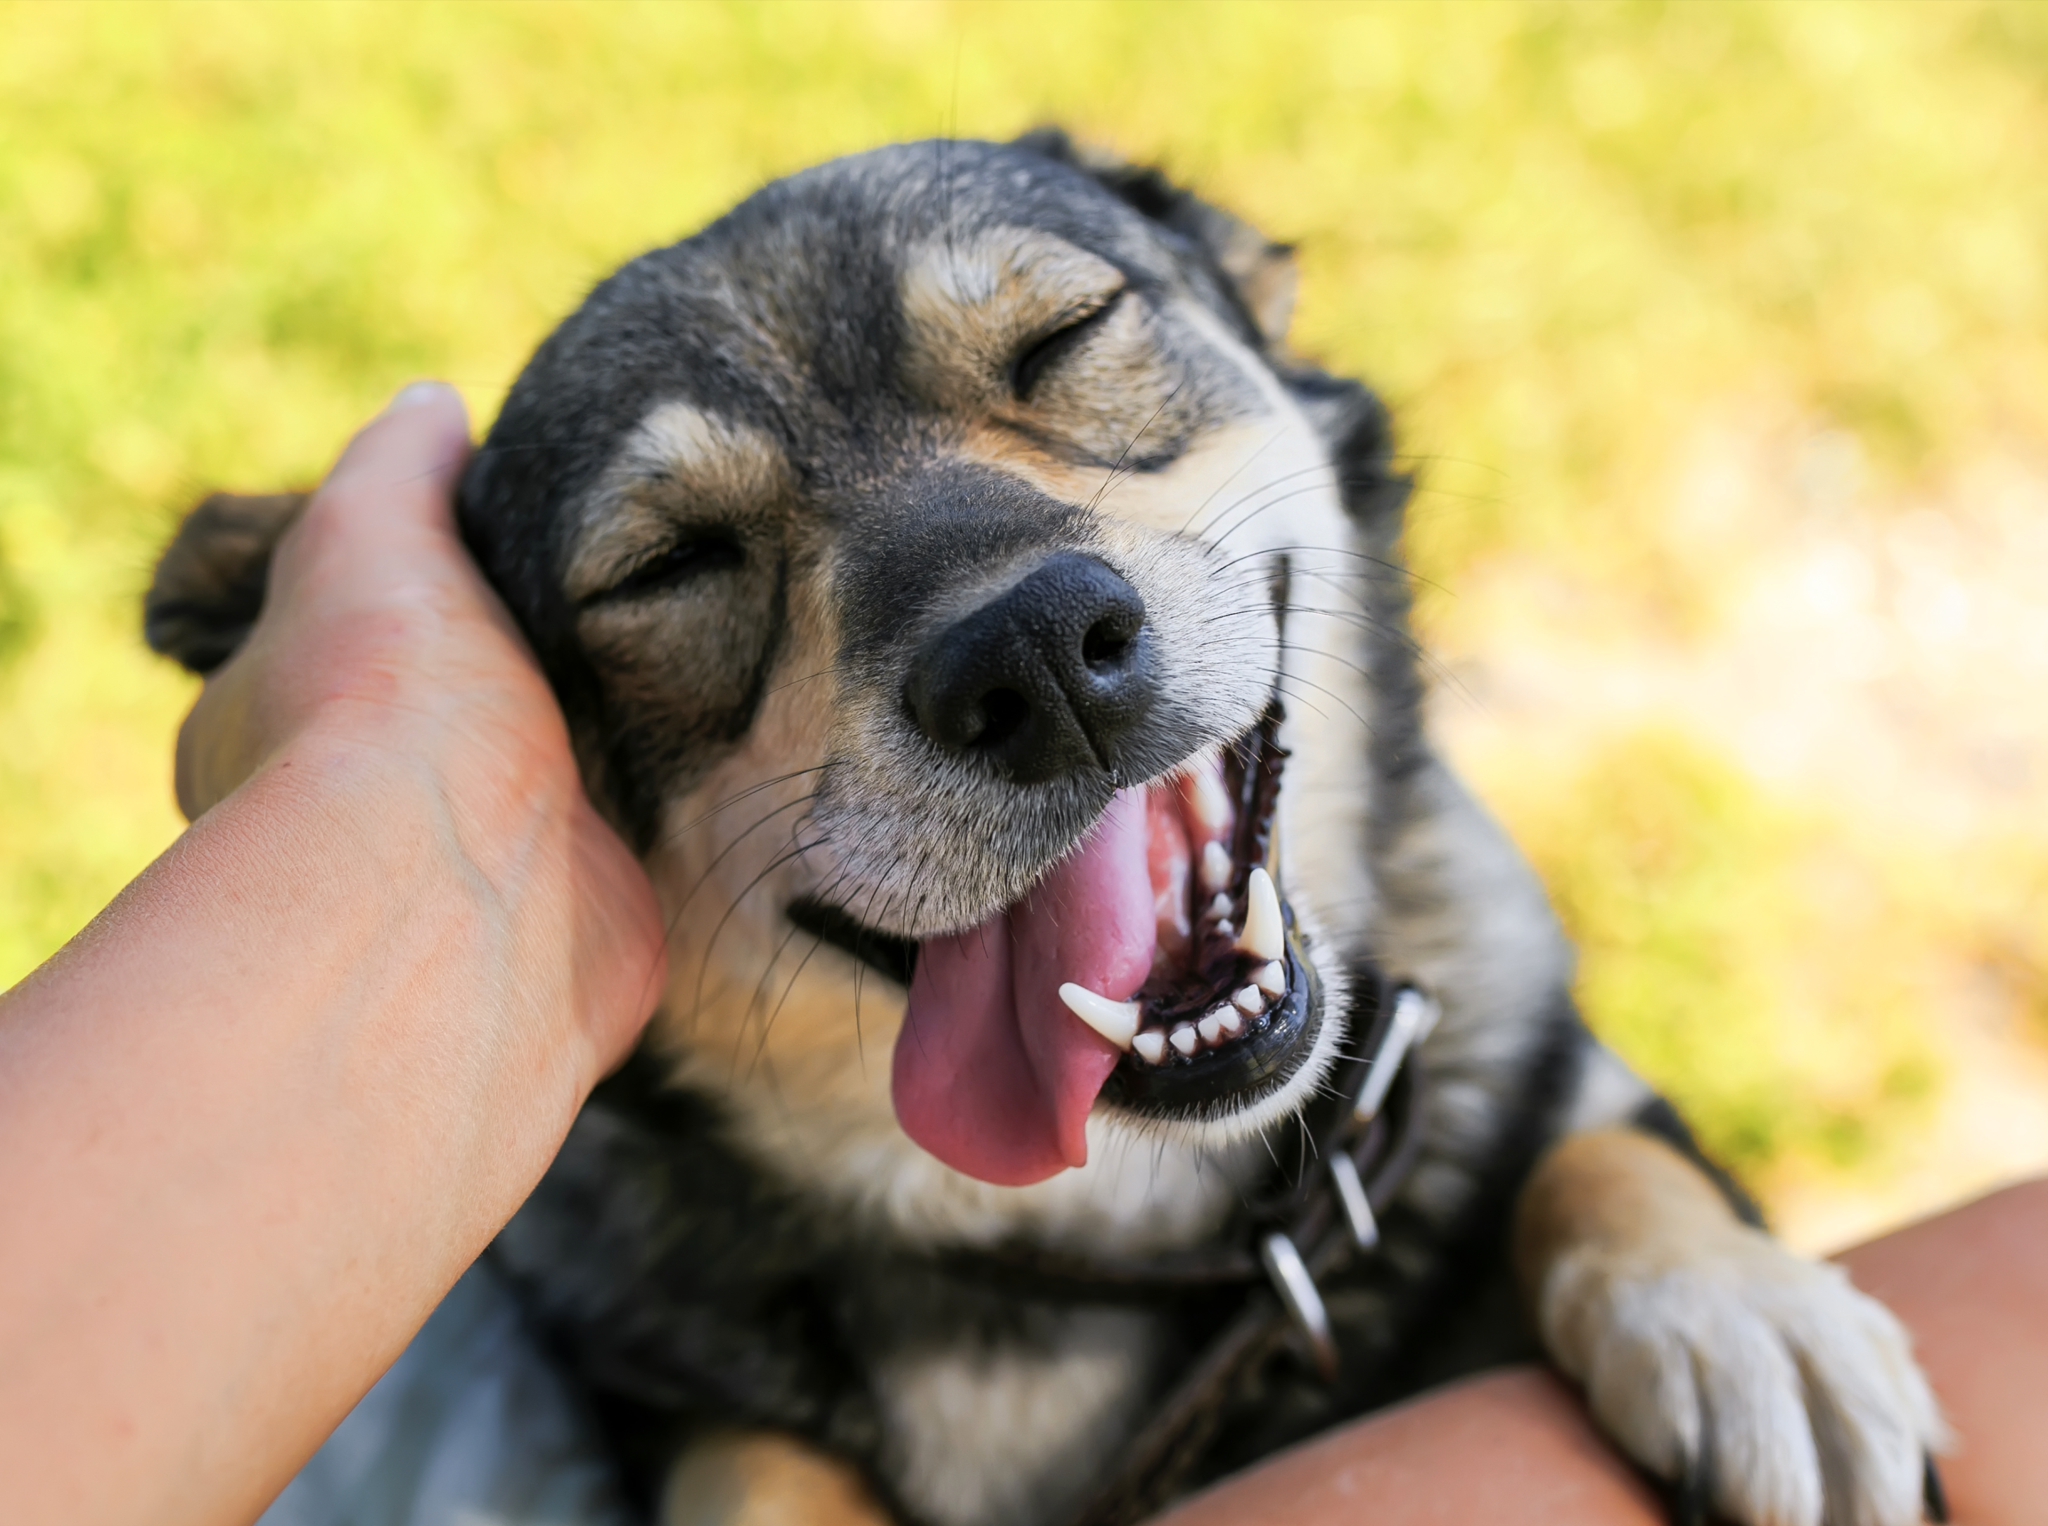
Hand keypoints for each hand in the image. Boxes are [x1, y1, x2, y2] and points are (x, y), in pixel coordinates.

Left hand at [175, 380, 664, 1076]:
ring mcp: (470, 878)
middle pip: (443, 720)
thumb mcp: (369, 530)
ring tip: (688, 654)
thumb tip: (434, 404)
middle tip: (611, 600)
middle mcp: (356, 817)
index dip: (398, 598)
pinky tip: (716, 751)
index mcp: (268, 724)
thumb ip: (399, 464)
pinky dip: (663, 812)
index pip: (327, 646)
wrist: (469, 891)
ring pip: (540, 787)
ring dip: (600, 743)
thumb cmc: (387, 707)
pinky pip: (623, 851)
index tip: (485, 553)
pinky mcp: (577, 920)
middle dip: (513, 674)